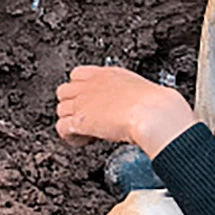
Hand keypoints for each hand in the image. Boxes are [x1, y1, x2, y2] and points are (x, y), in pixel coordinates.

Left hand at [55, 66, 198, 155]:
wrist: (153, 113)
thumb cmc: (154, 104)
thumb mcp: (138, 90)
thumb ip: (126, 94)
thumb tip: (133, 106)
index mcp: (105, 74)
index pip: (77, 74)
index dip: (80, 90)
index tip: (91, 103)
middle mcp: (90, 86)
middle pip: (64, 92)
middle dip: (72, 105)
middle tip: (87, 119)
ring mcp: (83, 102)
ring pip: (60, 109)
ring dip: (70, 121)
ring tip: (86, 133)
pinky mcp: (79, 121)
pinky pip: (61, 127)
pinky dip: (69, 136)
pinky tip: (82, 140)